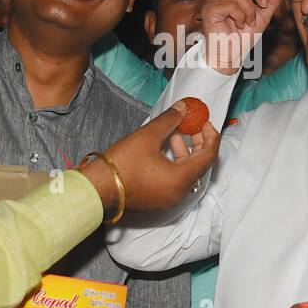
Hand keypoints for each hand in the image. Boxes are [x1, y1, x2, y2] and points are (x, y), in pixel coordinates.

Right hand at [82, 104, 220, 213]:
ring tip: (174, 132)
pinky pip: (175, 179)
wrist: (96, 188)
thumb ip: (169, 120)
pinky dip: (175, 162)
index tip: (206, 121)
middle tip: (193, 125)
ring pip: (186, 172)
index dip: (211, 136)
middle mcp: (179, 192)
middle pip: (199, 165)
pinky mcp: (157, 199)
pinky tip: (163, 147)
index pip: (209, 156)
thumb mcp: (148, 136)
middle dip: (198, 142)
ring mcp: (168, 198)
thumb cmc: (122, 163)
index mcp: (181, 179)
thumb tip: (183, 108)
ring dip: (184, 151)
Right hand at [198, 0, 287, 74]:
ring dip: (249, 11)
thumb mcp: (263, 17)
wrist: (231, 56)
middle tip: (264, 4)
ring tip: (247, 23)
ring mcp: (214, 0)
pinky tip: (239, 25)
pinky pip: (231, 4)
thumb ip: (271, 0)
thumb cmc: (243, 38)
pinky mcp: (209, 9)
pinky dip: (240, 16)